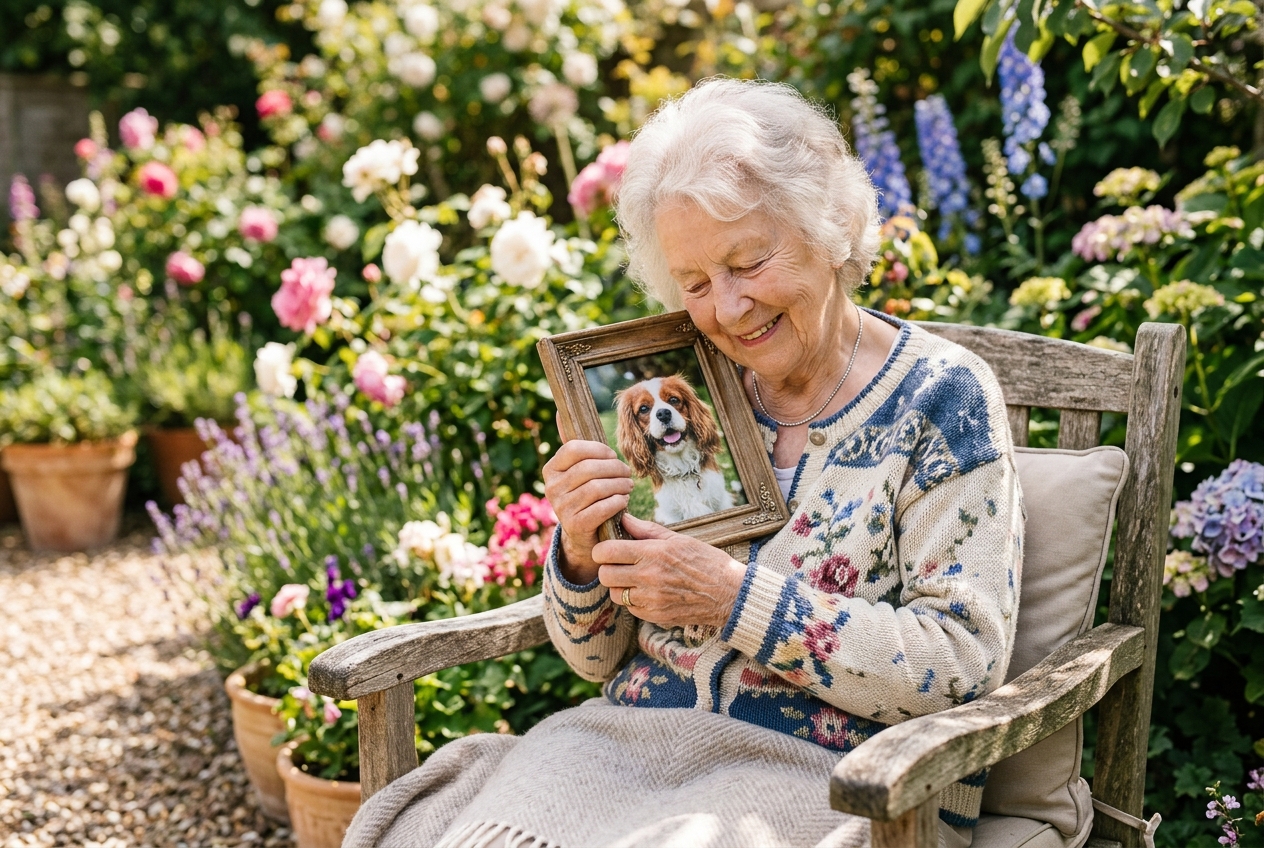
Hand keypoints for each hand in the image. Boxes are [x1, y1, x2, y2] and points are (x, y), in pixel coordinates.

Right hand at [542, 440, 633, 584]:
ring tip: (628, 486)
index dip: (598, 450)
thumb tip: (560, 411)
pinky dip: (618, 502)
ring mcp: (561, 508)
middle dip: (615, 468)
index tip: (612, 456)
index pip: (574, 449)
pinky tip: (623, 501)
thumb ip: (573, 445)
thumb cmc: (585, 496)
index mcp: (550, 469)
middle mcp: (551, 488)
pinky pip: (602, 507)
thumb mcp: (577, 470)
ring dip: (620, 485)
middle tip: (627, 473)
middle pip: (589, 468)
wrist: (583, 536)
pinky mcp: (575, 525)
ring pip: (597, 487)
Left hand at [592, 514, 746, 629]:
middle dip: (607, 568)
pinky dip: (633, 600)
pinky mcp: (654, 616)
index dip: (602, 549)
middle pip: (605, 574)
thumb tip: (624, 518)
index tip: (607, 549)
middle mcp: (648, 577)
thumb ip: (646, 530)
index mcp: (653, 553)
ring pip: (615, 594)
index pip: (607, 551)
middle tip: (618, 564)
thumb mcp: (678, 539)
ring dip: (619, 586)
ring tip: (633, 579)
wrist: (728, 594)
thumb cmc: (706, 562)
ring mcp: (650, 599)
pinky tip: (647, 592)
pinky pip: (630, 608)